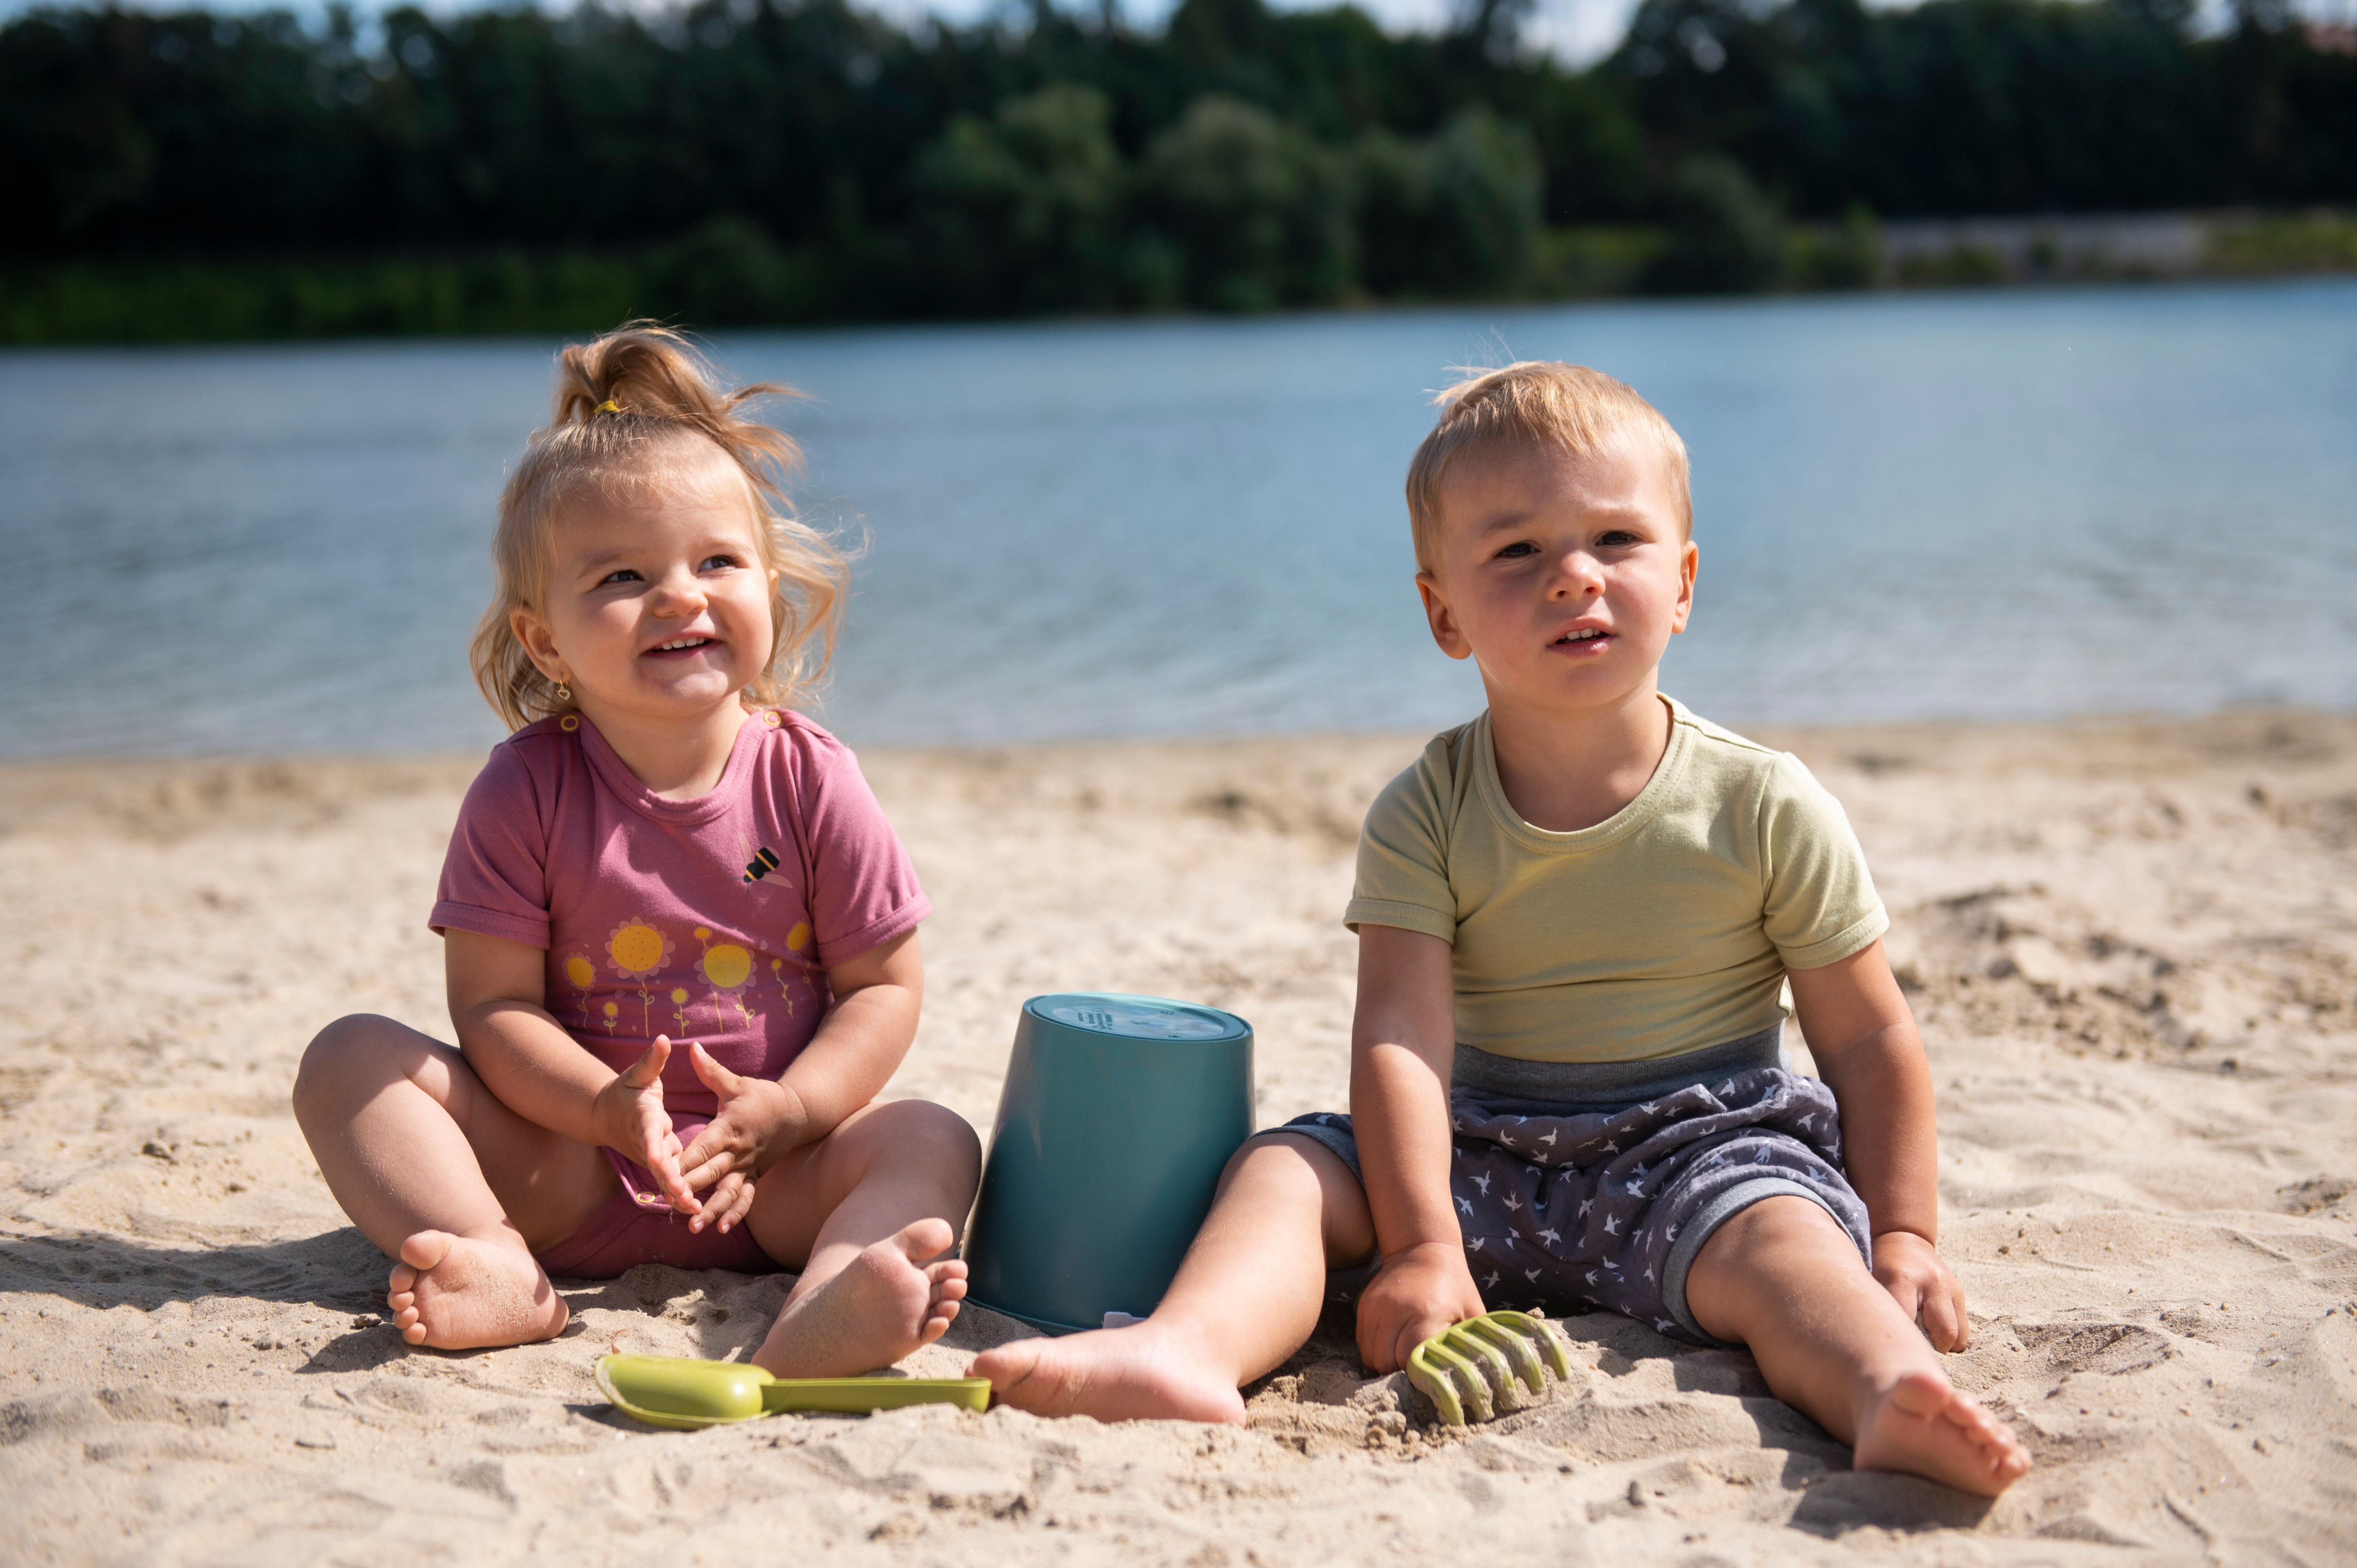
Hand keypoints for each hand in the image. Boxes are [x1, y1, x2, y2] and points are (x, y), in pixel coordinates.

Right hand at [593, 1036, 697, 1215]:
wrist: (606, 1114)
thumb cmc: (627, 1090)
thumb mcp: (639, 1073)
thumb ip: (652, 1060)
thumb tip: (662, 1039)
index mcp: (643, 1118)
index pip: (649, 1134)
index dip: (654, 1148)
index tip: (659, 1160)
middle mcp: (646, 1141)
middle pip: (658, 1164)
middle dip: (670, 1180)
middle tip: (686, 1196)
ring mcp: (651, 1155)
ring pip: (664, 1177)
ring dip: (677, 1193)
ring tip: (695, 1209)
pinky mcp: (658, 1162)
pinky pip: (669, 1179)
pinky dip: (679, 1194)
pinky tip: (695, 1209)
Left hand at [674, 1043, 807, 1234]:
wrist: (796, 1113)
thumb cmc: (761, 1097)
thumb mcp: (736, 1083)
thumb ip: (711, 1070)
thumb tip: (691, 1047)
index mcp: (729, 1128)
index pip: (702, 1148)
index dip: (685, 1162)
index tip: (666, 1174)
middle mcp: (737, 1152)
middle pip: (711, 1174)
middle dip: (691, 1191)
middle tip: (671, 1206)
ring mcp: (747, 1167)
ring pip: (728, 1192)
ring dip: (712, 1211)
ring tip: (695, 1228)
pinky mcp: (755, 1176)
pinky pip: (746, 1199)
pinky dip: (736, 1213)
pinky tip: (722, 1229)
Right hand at [1354, 1240, 1487, 1374]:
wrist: (1423, 1248)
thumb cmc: (1455, 1285)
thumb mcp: (1472, 1312)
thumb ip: (1470, 1344)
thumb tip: (1471, 1377)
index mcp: (1426, 1313)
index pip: (1409, 1359)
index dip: (1417, 1374)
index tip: (1427, 1378)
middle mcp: (1396, 1310)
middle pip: (1386, 1361)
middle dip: (1398, 1373)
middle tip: (1414, 1373)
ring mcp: (1376, 1307)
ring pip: (1370, 1355)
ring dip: (1384, 1364)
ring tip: (1401, 1362)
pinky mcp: (1364, 1305)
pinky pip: (1362, 1342)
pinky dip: (1374, 1351)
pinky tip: (1390, 1348)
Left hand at [1873, 1229, 1968, 1349]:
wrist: (1903, 1241)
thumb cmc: (1879, 1267)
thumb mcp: (1871, 1283)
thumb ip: (1878, 1312)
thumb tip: (1879, 1349)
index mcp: (1902, 1279)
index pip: (1907, 1321)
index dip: (1902, 1344)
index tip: (1894, 1358)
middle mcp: (1933, 1283)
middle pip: (1944, 1332)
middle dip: (1930, 1350)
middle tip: (1912, 1352)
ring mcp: (1950, 1288)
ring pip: (1958, 1335)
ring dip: (1943, 1347)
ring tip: (1923, 1342)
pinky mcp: (1960, 1293)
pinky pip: (1963, 1329)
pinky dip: (1950, 1340)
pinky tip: (1932, 1335)